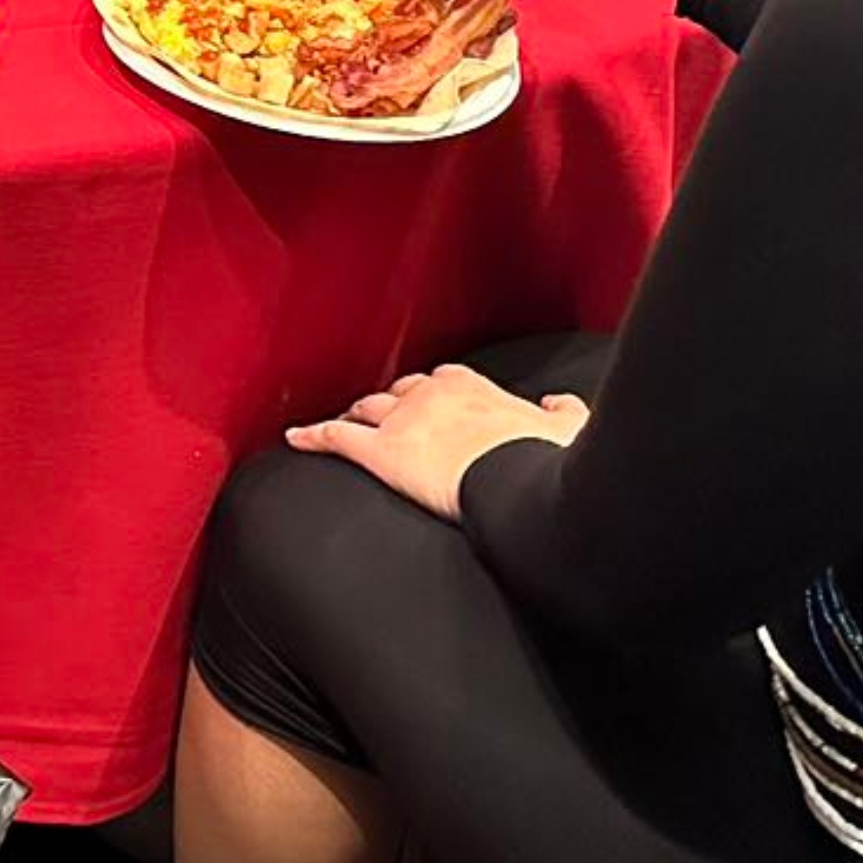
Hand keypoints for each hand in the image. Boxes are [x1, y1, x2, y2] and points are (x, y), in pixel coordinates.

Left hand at [285, 364, 586, 523]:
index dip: (432, 395)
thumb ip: (563, 411)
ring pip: (367, 409)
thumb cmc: (545, 458)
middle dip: (392, 403)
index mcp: (471, 387)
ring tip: (345, 421)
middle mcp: (430, 394)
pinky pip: (337, 439)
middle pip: (400, 392)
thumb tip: (559, 404)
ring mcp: (402, 421)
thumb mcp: (566, 428)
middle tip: (385, 416)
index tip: (433, 404)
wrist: (520, 481)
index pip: (442, 382)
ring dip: (355, 414)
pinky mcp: (381, 452)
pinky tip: (296, 438)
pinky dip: (313, 436)